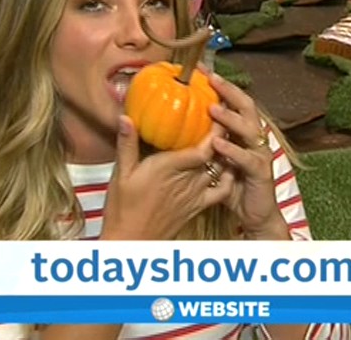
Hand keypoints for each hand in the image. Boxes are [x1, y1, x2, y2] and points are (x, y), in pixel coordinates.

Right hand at [99, 116, 234, 240]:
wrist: (132, 242)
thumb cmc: (123, 209)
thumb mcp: (121, 174)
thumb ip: (127, 144)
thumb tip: (126, 117)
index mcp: (170, 168)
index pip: (204, 147)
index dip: (215, 128)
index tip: (217, 109)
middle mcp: (188, 180)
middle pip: (217, 154)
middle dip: (224, 134)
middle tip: (226, 115)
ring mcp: (196, 194)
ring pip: (222, 169)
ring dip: (227, 151)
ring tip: (228, 134)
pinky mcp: (198, 206)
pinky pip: (222, 190)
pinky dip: (229, 176)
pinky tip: (228, 165)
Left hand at [205, 72, 287, 239]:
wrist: (255, 215)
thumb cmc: (232, 185)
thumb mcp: (214, 160)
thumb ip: (202, 141)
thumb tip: (173, 125)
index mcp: (243, 132)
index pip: (233, 102)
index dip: (220, 85)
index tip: (202, 69)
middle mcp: (254, 138)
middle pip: (246, 107)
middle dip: (229, 90)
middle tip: (211, 77)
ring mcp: (260, 154)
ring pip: (249, 129)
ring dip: (230, 117)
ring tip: (211, 107)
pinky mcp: (261, 172)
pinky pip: (246, 158)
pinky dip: (232, 149)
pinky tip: (217, 143)